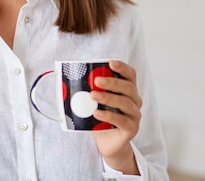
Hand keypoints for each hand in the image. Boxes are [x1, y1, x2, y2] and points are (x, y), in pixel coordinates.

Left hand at [90, 60, 142, 174]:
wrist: (107, 142)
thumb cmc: (101, 118)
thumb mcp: (96, 102)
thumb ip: (90, 90)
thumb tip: (69, 78)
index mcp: (129, 91)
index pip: (131, 75)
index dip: (122, 67)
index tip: (110, 62)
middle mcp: (135, 101)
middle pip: (128, 88)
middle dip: (112, 83)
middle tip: (96, 81)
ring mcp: (135, 115)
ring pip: (125, 103)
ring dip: (108, 98)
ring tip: (93, 96)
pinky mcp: (131, 129)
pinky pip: (122, 121)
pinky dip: (108, 115)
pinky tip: (96, 113)